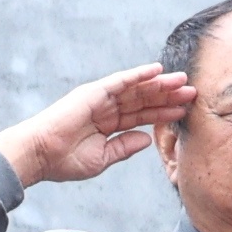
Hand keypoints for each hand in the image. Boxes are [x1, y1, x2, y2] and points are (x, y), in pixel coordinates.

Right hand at [0, 66, 194, 188]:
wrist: (39, 155)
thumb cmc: (64, 161)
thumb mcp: (102, 158)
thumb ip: (125, 147)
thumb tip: (147, 138)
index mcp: (107, 125)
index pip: (141, 116)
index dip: (163, 112)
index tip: (184, 111)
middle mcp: (105, 108)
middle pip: (143, 100)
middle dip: (167, 96)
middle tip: (192, 91)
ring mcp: (99, 98)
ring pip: (136, 89)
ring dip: (159, 84)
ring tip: (182, 81)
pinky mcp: (93, 92)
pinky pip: (121, 80)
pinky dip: (139, 74)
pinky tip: (157, 70)